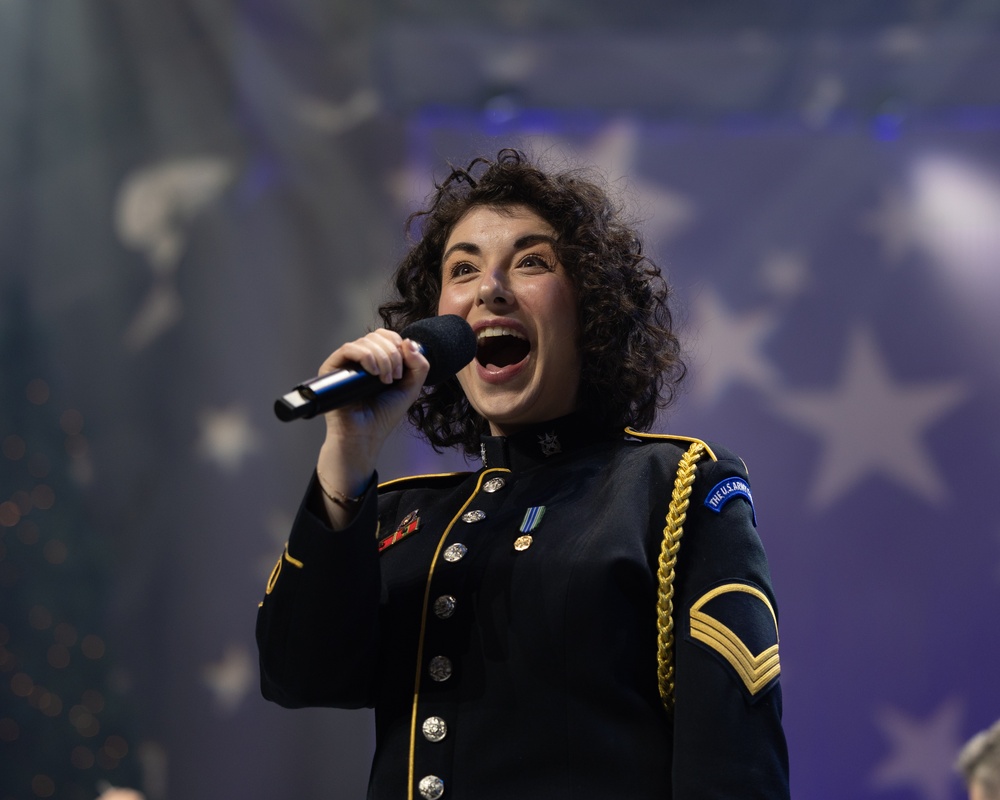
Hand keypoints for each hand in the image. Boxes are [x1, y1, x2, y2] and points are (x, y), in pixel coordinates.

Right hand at [314, 329, 429, 524]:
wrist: (365, 436)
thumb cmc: (383, 416)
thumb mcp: (411, 388)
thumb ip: (419, 365)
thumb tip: (409, 341)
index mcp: (376, 360)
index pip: (386, 336)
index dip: (398, 344)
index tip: (403, 368)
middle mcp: (359, 359)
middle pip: (377, 336)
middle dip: (392, 355)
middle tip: (394, 378)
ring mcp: (345, 363)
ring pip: (365, 341)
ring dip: (382, 358)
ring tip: (385, 380)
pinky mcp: (331, 369)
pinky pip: (348, 349)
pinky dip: (366, 357)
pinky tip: (373, 373)